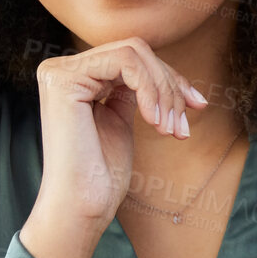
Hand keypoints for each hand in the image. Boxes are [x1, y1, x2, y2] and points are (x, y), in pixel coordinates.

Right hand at [31, 36, 208, 227]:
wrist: (82, 206)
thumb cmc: (102, 175)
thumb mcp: (121, 120)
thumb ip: (132, 91)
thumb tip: (167, 74)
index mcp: (74, 78)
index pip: (132, 58)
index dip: (170, 79)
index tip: (198, 106)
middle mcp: (60, 69)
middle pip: (135, 51)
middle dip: (170, 86)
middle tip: (181, 128)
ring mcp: (58, 71)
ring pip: (134, 52)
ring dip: (163, 90)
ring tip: (168, 129)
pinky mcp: (63, 79)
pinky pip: (125, 62)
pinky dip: (150, 89)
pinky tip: (154, 122)